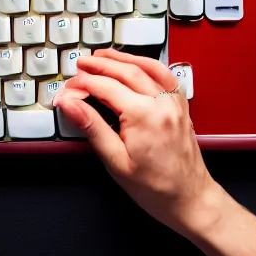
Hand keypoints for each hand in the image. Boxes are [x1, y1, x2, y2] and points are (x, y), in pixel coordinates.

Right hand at [52, 49, 223, 236]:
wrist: (189, 199)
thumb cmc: (155, 187)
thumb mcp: (115, 161)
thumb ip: (92, 127)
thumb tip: (70, 104)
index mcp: (143, 116)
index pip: (104, 88)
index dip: (81, 86)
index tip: (66, 91)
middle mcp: (161, 103)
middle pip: (124, 71)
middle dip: (98, 66)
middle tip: (79, 65)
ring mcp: (174, 102)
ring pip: (146, 67)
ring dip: (122, 58)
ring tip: (102, 56)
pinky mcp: (181, 105)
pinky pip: (164, 75)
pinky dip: (147, 64)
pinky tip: (135, 63)